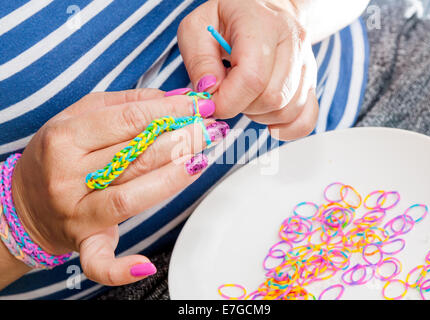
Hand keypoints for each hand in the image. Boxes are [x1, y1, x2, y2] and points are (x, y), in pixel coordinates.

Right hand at [11, 89, 226, 285]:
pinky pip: (99, 262)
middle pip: (136, 155)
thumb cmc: (56, 155)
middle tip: (210, 128)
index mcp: (64, 138)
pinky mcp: (84, 241)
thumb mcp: (77, 116)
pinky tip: (146, 264)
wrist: (24, 204)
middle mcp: (68, 177)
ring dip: (174, 177)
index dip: (170, 111)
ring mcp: (76, 213)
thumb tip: (172, 98)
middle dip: (181, 139)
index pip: (129, 119)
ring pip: (132, 196)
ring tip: (202, 158)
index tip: (199, 104)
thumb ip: (124, 101)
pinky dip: (121, 268)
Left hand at [178, 0, 318, 140]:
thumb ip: (199, 62)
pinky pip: (306, 119)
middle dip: (243, 107)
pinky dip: (284, 128)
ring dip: (259, 115)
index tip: (212, 103)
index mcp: (262, 25)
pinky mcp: (310, 83)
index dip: (228, 101)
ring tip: (245, 97)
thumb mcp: (197, 29)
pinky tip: (267, 119)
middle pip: (272, 98)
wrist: (262, 10)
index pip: (252, 78)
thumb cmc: (226, 20)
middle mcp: (292, 42)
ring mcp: (306, 63)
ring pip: (287, 110)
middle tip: (228, 94)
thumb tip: (210, 93)